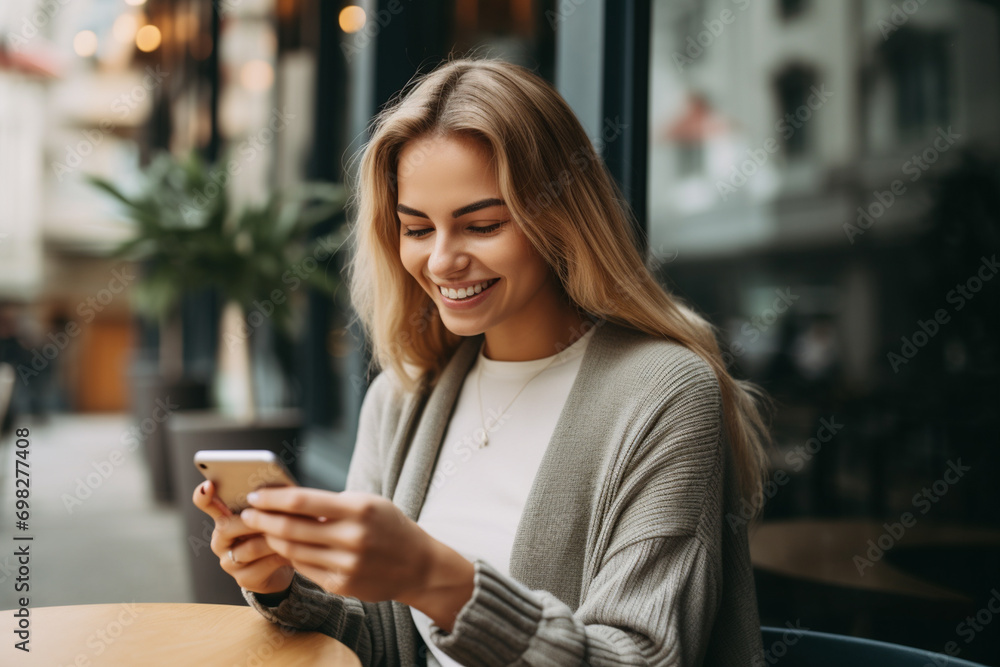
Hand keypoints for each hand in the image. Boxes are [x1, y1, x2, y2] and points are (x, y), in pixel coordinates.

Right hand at [192, 480, 294, 594]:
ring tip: (293, 531)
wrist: (280, 567)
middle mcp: (220, 540)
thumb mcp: (270, 514)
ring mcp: (229, 561)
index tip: (208, 485)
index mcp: (223, 518)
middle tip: (274, 513)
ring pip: (251, 547)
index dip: (203, 495)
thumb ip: (267, 503)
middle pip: (228, 526)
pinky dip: (282, 555)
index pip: (205, 504)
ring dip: (274, 538)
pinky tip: (295, 549)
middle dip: (255, 519)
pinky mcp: (244, 579)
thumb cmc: (273, 532)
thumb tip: (280, 487)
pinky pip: (264, 565)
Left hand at [240, 488, 474, 630]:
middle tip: (247, 514)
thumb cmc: (389, 527)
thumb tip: (288, 499)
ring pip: (293, 550)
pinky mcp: (341, 584)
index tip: (255, 496)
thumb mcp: (368, 503)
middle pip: (291, 528)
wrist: (418, 565)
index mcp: (359, 509)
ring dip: (272, 539)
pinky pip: (305, 568)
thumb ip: (332, 503)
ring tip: (262, 530)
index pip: (302, 501)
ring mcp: (346, 564)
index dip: (273, 498)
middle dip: (262, 520)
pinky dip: (291, 556)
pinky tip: (284, 547)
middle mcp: (352, 537)